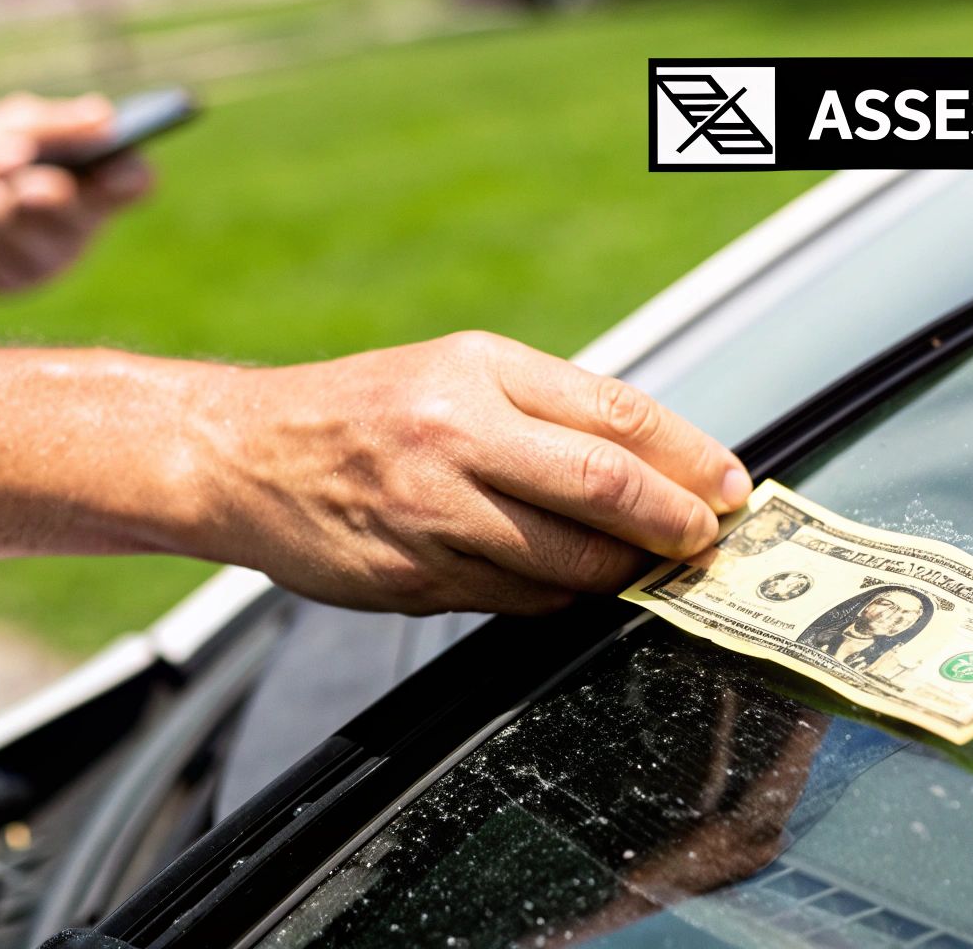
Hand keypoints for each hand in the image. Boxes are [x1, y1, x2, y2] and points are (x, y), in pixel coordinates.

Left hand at [0, 92, 151, 290]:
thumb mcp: (11, 123)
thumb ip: (52, 123)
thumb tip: (104, 118)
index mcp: (94, 180)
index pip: (133, 180)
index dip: (128, 176)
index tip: (109, 168)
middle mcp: (80, 225)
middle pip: (72, 208)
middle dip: (40, 190)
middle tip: (19, 180)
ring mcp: (46, 260)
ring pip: (13, 226)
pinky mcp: (6, 283)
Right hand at [186, 331, 753, 614]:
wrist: (243, 455)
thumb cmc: (364, 410)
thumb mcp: (454, 372)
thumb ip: (547, 410)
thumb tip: (654, 464)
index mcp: (479, 371)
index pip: (616, 414)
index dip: (689, 456)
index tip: (729, 486)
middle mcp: (458, 435)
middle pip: (606, 486)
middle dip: (675, 524)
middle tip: (706, 540)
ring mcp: (433, 511)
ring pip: (567, 560)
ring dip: (622, 572)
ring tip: (645, 567)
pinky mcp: (412, 577)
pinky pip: (515, 600)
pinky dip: (557, 597)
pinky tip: (567, 584)